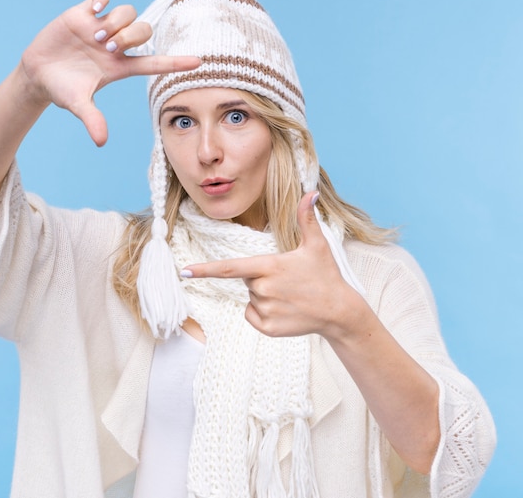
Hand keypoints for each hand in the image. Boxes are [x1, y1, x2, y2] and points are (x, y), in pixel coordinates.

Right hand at [20, 0, 199, 145]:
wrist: (38, 73)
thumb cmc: (62, 90)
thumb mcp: (77, 104)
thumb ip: (92, 119)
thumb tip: (101, 142)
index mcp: (120, 67)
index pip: (154, 63)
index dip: (176, 62)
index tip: (199, 63)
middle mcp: (116, 46)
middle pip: (143, 31)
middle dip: (130, 37)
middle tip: (108, 48)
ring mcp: (101, 28)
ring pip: (128, 13)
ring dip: (117, 23)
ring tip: (97, 37)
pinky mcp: (84, 14)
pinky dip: (103, 0)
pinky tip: (94, 10)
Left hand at [182, 193, 370, 337]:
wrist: (338, 312)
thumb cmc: (325, 275)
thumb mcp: (316, 245)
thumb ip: (306, 219)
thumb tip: (311, 193)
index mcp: (269, 267)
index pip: (229, 268)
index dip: (204, 270)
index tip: (184, 272)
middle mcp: (263, 289)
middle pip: (246, 279)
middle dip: (260, 277)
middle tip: (286, 280)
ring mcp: (265, 310)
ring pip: (250, 297)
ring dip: (264, 295)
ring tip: (289, 295)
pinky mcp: (267, 328)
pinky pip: (252, 315)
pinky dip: (263, 313)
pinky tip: (285, 310)